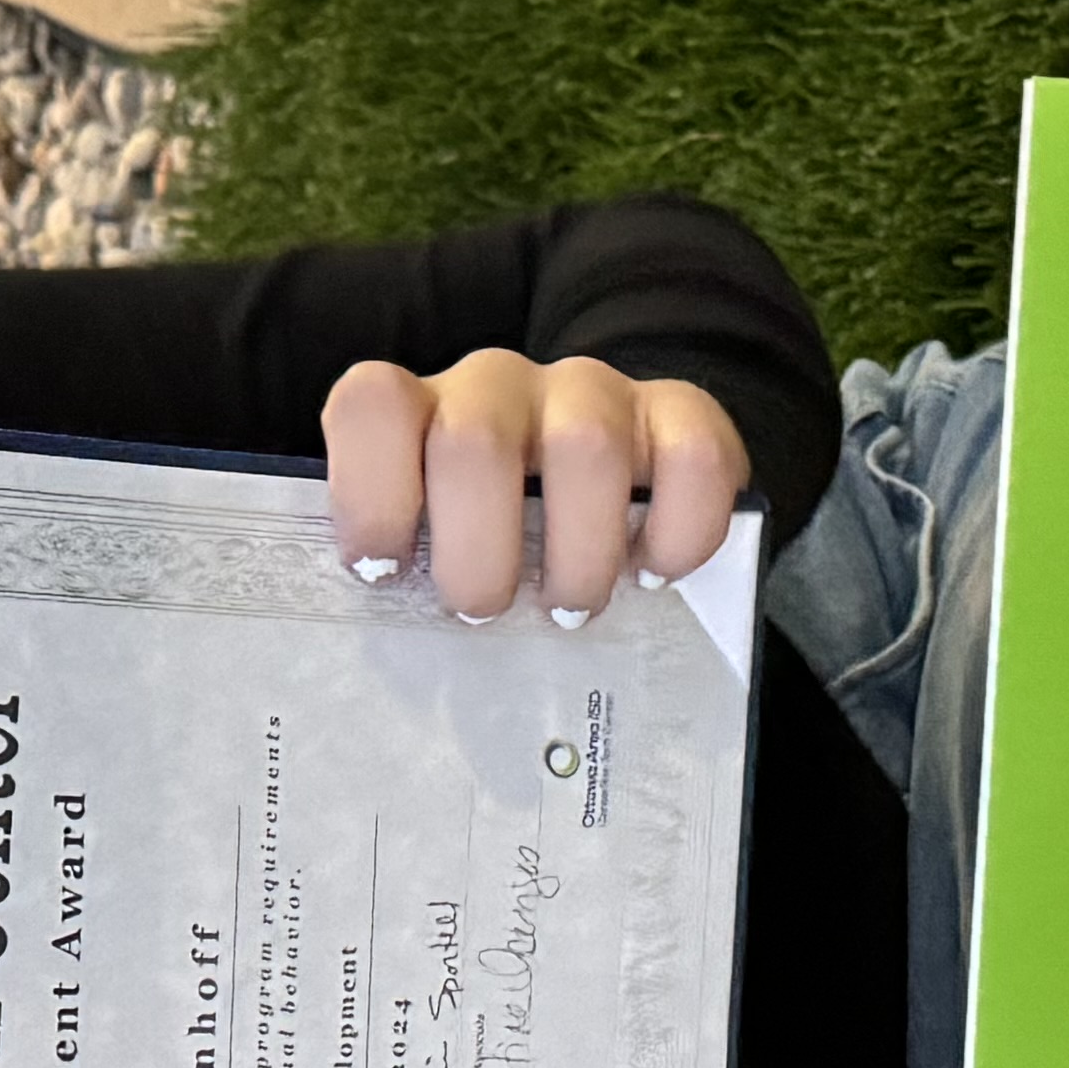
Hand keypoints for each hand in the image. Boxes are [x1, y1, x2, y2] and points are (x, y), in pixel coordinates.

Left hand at [322, 348, 748, 624]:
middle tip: (486, 611)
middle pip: (475, 442)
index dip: (373, 492)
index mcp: (416, 414)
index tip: (385, 572)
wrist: (590, 490)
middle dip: (479, 555)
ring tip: (568, 609)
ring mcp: (588, 393)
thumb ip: (401, 585)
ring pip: (586, 449)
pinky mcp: (674, 414)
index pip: (373, 404)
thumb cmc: (486, 544)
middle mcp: (497, 387)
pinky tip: (655, 575)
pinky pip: (695, 457)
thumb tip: (383, 680)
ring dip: (578, 557)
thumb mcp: (425, 554)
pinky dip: (679, 532)